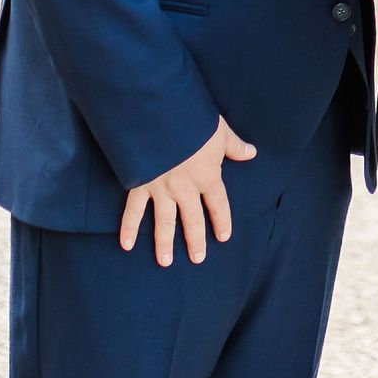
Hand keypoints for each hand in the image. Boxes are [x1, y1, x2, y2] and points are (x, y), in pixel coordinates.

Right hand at [120, 120, 257, 266]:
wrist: (160, 116)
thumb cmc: (193, 121)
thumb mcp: (219, 131)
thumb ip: (234, 146)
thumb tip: (251, 152)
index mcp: (207, 176)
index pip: (218, 204)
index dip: (222, 221)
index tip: (223, 237)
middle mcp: (185, 189)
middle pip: (192, 220)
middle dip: (195, 241)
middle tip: (197, 258)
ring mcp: (161, 189)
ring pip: (164, 222)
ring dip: (164, 243)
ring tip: (165, 262)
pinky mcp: (140, 184)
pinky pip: (133, 210)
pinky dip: (128, 228)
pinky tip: (126, 245)